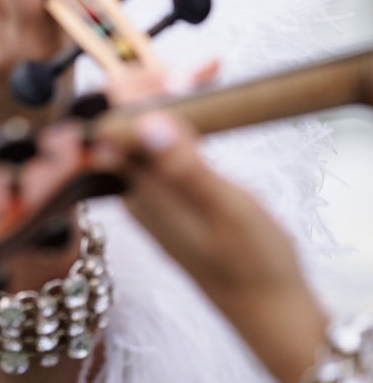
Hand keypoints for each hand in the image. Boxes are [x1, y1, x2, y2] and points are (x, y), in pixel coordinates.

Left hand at [105, 95, 326, 382]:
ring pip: (145, 125)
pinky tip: (207, 101)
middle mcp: (133, 187)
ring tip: (209, 72)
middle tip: (204, 69)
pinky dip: (183, 114)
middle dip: (156, 81)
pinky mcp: (171, 193)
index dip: (137, 84)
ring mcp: (151, 190)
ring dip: (172, 93)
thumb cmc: (251, 265)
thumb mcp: (225, 210)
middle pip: (124, 116)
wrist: (270, 313)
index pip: (111, 119)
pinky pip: (162, 140)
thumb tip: (148, 123)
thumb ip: (186, 166)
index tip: (181, 73)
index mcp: (136, 189)